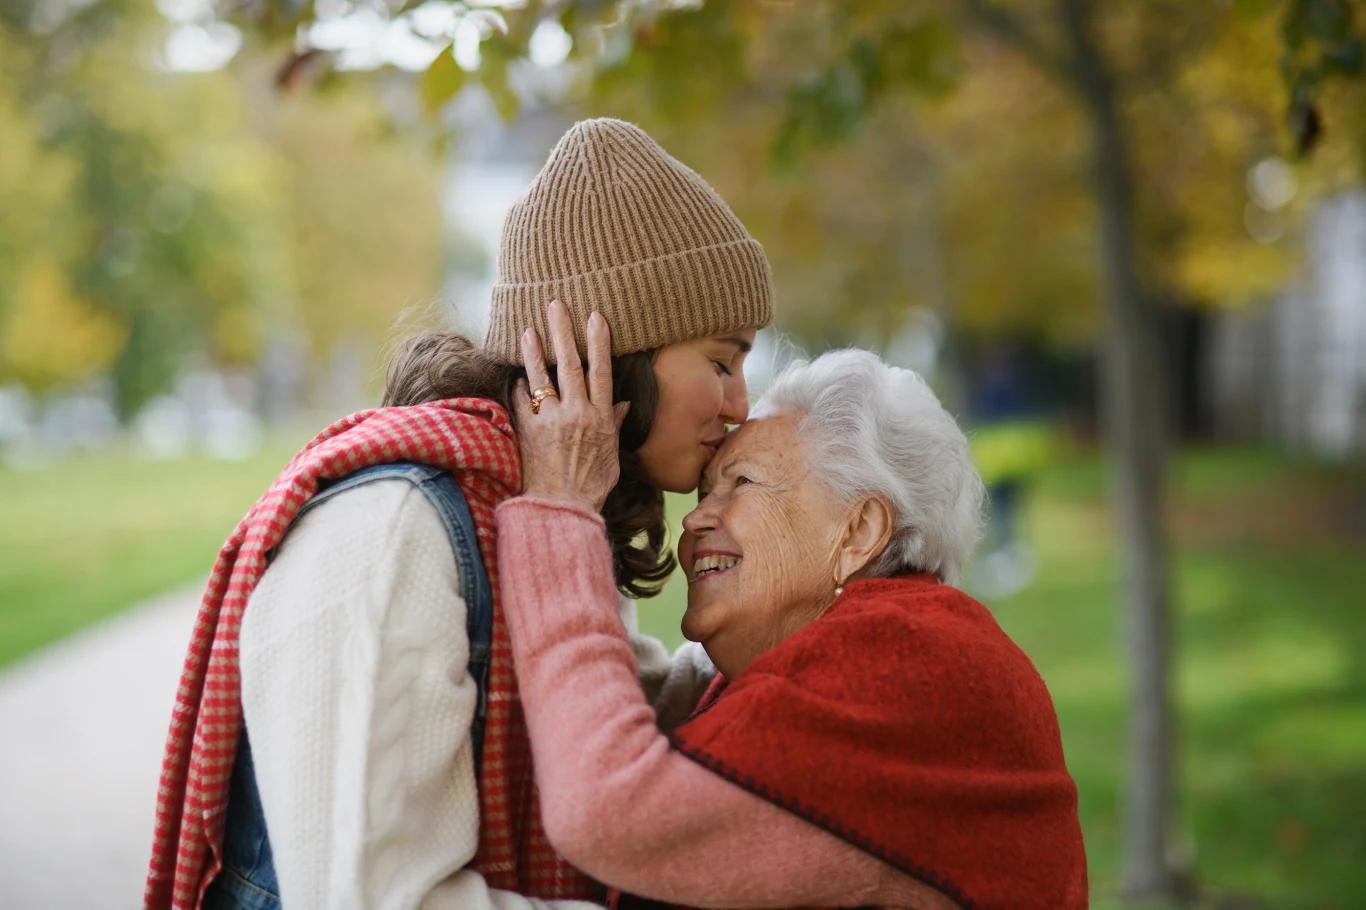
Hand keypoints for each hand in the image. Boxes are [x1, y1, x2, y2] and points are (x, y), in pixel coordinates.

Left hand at [513, 300, 629, 511]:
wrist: (562, 509)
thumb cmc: (591, 487)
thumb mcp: (612, 457)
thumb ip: (614, 426)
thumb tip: (621, 404)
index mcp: (600, 419)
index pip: (601, 371)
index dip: (599, 342)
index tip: (595, 316)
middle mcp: (576, 414)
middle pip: (570, 364)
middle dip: (563, 331)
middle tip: (555, 305)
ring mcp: (550, 421)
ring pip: (541, 378)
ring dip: (534, 351)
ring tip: (527, 329)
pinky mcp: (528, 432)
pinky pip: (521, 403)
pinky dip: (517, 388)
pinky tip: (515, 375)